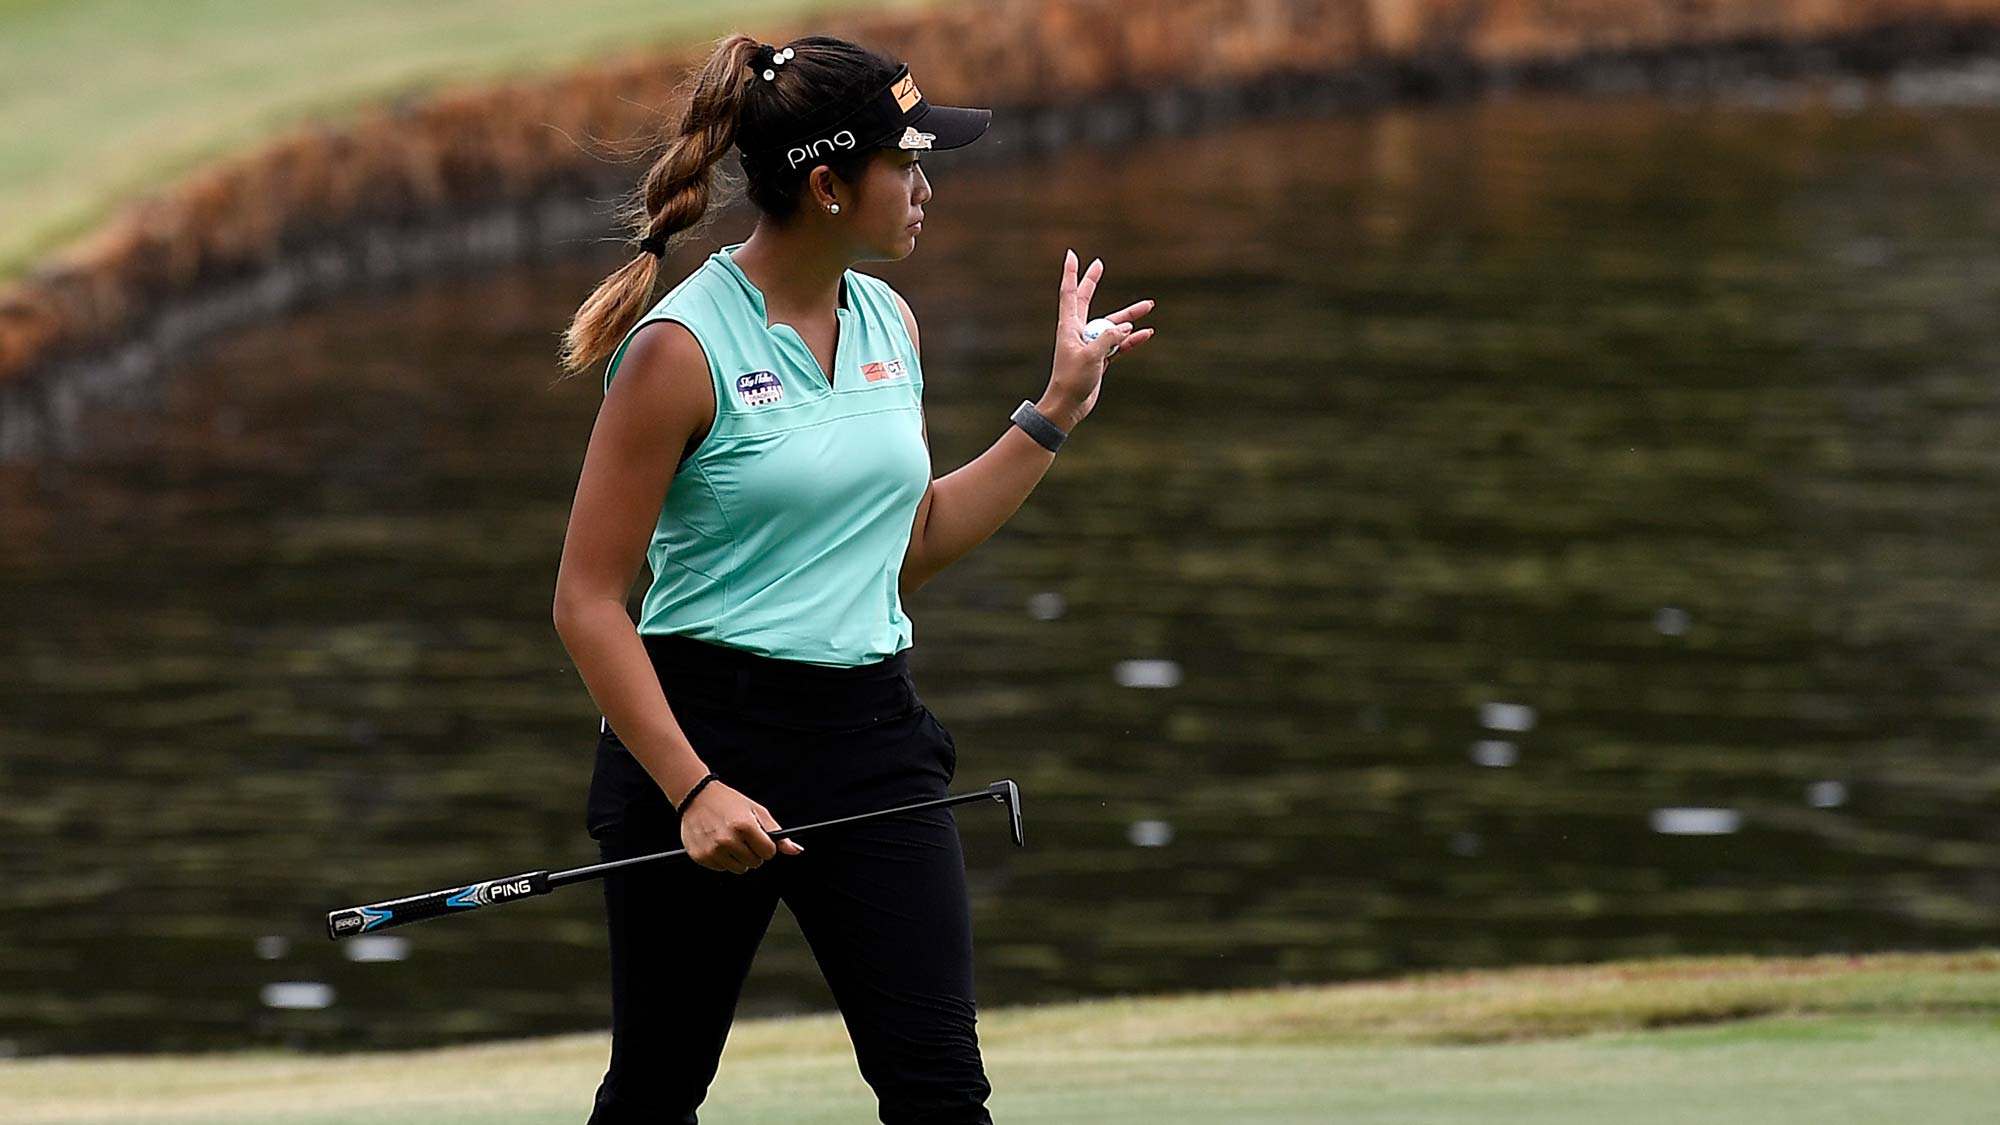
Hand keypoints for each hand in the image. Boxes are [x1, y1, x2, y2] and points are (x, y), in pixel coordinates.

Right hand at [676, 781, 803, 873]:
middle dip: (753, 852)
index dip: (766, 845)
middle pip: (755, 863)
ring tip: (729, 839)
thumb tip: (795, 850)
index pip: (769, 853)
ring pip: (740, 869)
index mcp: (744, 826)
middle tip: (742, 836)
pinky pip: (722, 869)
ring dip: (738, 858)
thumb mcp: (756, 811)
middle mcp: (728, 840)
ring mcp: (713, 850)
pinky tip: (717, 843)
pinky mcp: (702, 857)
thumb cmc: (727, 802)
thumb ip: (777, 833)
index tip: (758, 838)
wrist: (696, 797)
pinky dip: (723, 859)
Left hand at [1041, 249, 1155, 430]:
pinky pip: (1118, 344)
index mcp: (1069, 327)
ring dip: (1129, 316)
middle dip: (1092, 282)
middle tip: (1099, 264)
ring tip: (1149, 306)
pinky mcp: (1099, 359)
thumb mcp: (1091, 357)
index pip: (1070, 294)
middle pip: (1087, 300)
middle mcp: (1078, 332)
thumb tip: (1125, 327)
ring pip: (1111, 325)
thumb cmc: (1072, 381)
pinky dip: (1131, 340)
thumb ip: (1108, 339)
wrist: (1068, 406)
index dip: (1071, 273)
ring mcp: (1090, 345)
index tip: (1072, 254)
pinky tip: (1146, 333)